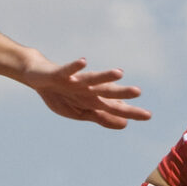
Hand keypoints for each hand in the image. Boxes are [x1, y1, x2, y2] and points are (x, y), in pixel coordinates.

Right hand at [26, 56, 150, 128]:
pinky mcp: (60, 74)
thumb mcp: (81, 112)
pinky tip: (84, 62)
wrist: (38, 76)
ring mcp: (74, 80)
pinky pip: (68, 70)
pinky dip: (75, 67)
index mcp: (93, 100)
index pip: (114, 107)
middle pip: (107, 92)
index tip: (148, 115)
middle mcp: (87, 89)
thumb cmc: (61, 94)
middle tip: (138, 92)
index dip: (129, 111)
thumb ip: (102, 117)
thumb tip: (125, 124)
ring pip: (91, 78)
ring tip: (119, 73)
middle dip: (121, 93)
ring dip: (104, 76)